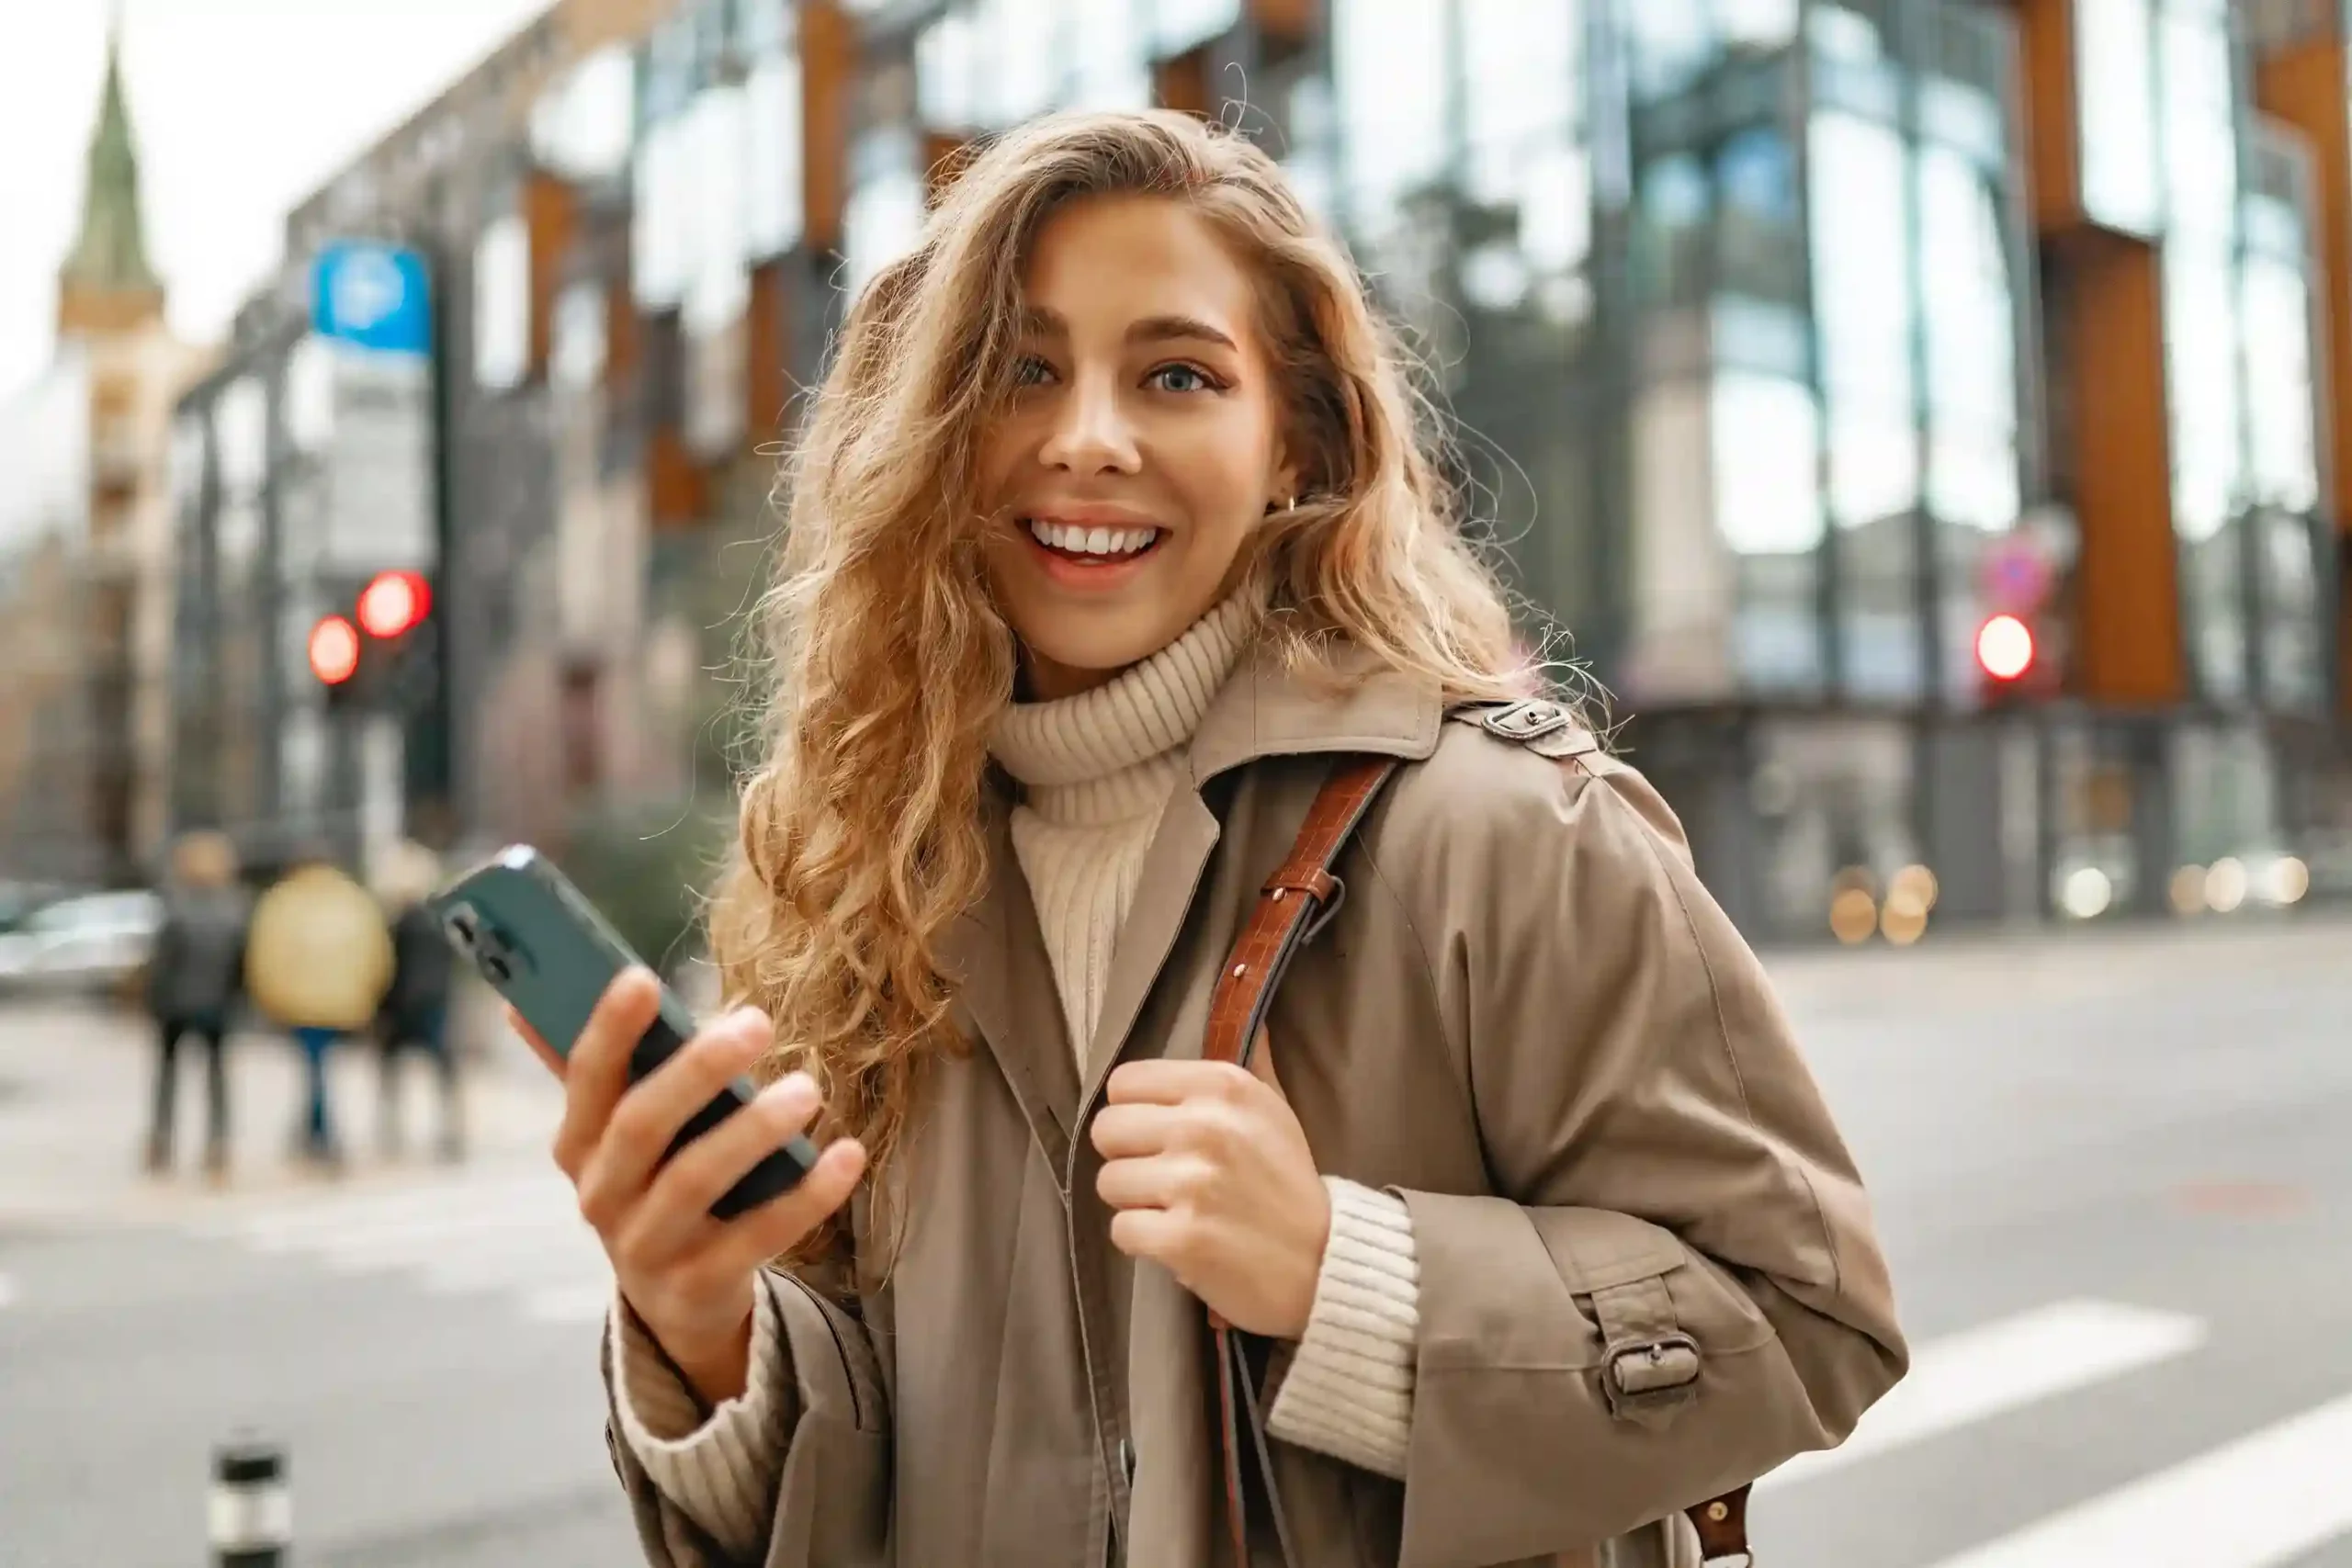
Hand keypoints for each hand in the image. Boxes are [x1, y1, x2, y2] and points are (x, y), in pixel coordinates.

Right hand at [527, 969, 866, 1405]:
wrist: (674, 1297)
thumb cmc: (650, 1180)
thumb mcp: (613, 1133)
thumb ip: (587, 1070)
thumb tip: (518, 1005)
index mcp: (577, 1145)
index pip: (585, 1079)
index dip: (608, 1030)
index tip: (643, 977)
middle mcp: (601, 1197)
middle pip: (642, 1126)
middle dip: (697, 1071)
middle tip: (758, 1023)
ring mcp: (647, 1247)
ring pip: (695, 1182)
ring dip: (753, 1130)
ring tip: (807, 1089)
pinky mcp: (700, 1285)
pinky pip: (758, 1237)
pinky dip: (807, 1196)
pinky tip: (848, 1154)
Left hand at [1090, 1030, 1329, 1339]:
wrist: (1325, 1262)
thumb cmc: (1289, 1184)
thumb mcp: (1275, 1110)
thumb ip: (1249, 1063)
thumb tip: (1245, 1003)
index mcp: (1223, 1086)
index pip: (1123, 1083)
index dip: (1134, 1112)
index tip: (1160, 1136)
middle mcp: (1205, 1126)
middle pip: (1106, 1131)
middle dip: (1128, 1157)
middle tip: (1164, 1177)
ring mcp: (1192, 1183)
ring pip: (1108, 1182)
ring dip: (1136, 1202)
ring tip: (1178, 1210)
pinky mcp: (1182, 1238)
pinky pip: (1120, 1230)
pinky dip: (1144, 1241)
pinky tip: (1179, 1240)